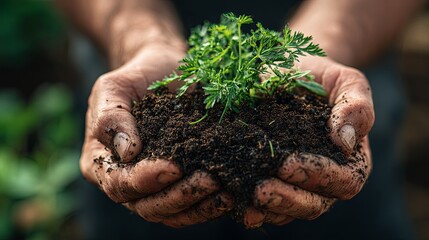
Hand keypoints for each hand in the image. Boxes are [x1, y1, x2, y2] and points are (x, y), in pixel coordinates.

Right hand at [79, 43, 232, 226]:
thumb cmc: (138, 78)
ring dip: (197, 206)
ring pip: (170, 213)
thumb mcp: (114, 87)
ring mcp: (152, 187)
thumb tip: (128, 153)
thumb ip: (111, 118)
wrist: (165, 72)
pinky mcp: (178, 186)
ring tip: (224, 193)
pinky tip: (227, 196)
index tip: (173, 166)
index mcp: (100, 162)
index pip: (119, 183)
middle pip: (147, 206)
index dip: (145, 180)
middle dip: (178, 196)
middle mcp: (124, 181)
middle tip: (209, 180)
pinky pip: (189, 207)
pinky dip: (207, 206)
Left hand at [244, 57, 373, 227]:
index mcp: (350, 161)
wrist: (289, 73)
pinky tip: (233, 202)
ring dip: (267, 208)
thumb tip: (346, 142)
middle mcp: (326, 179)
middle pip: (314, 204)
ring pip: (289, 210)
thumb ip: (355, 106)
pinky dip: (251, 206)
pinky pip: (266, 205)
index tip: (287, 164)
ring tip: (244, 201)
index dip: (317, 177)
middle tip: (260, 191)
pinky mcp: (274, 182)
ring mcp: (299, 184)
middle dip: (288, 199)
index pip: (342, 181)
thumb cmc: (320, 77)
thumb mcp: (344, 81)